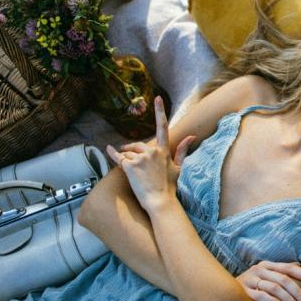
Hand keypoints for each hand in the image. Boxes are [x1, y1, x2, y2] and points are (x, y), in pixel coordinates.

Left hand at [106, 97, 195, 213]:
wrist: (160, 201)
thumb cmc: (169, 186)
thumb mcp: (178, 167)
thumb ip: (182, 150)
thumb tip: (191, 136)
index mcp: (164, 150)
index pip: (162, 127)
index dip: (160, 111)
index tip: (157, 98)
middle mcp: (152, 151)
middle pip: (137, 145)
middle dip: (131, 150)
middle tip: (129, 156)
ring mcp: (140, 158)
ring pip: (128, 154)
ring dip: (126, 160)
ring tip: (132, 173)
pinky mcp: (129, 166)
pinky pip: (119, 159)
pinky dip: (113, 155)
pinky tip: (108, 149)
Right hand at [237, 261, 300, 300]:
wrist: (225, 289)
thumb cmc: (252, 282)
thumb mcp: (266, 274)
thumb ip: (281, 271)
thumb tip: (299, 266)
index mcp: (268, 265)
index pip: (288, 268)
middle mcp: (260, 270)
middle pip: (283, 280)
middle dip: (298, 292)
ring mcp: (252, 280)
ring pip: (274, 288)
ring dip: (289, 300)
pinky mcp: (245, 292)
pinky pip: (261, 297)